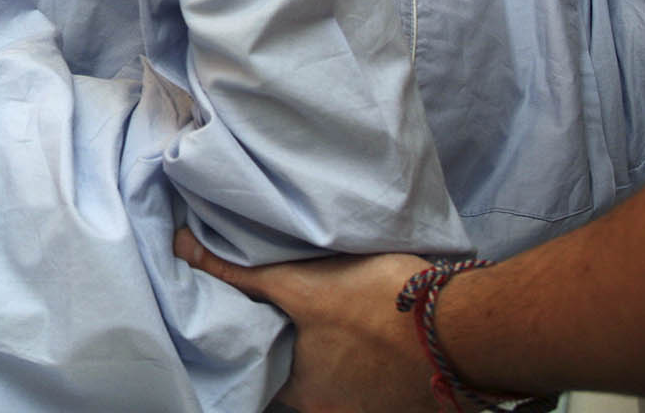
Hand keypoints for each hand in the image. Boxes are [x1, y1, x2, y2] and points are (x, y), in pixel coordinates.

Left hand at [174, 230, 435, 412]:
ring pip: (330, 378)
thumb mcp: (300, 283)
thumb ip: (238, 273)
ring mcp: (368, 411)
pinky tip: (360, 329)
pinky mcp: (402, 402)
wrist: (463, 327)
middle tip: (281, 309)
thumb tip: (181, 248)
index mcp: (300, 395)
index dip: (244, 342)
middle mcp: (329, 412)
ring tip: (324, 315)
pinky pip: (365, 381)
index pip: (254, 373)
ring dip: (325, 352)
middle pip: (292, 377)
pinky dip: (358, 359)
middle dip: (286, 346)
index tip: (240, 316)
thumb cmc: (379, 303)